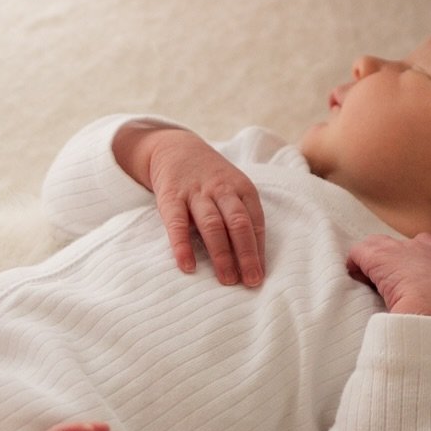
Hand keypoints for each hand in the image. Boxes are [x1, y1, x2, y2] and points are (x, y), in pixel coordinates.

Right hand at [142, 128, 265, 286]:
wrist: (175, 148)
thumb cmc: (211, 179)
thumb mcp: (232, 189)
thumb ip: (242, 217)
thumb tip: (253, 260)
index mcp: (242, 189)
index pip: (255, 222)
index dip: (258, 251)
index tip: (259, 277)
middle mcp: (222, 189)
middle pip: (238, 223)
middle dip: (246, 254)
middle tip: (249, 282)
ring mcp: (196, 192)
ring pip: (212, 224)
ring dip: (221, 253)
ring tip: (227, 279)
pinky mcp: (171, 196)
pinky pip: (177, 223)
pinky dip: (182, 245)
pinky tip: (187, 266)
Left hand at [347, 231, 430, 319]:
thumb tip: (418, 296)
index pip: (416, 246)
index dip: (402, 262)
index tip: (398, 280)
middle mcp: (416, 245)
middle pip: (391, 246)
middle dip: (383, 263)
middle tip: (383, 286)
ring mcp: (395, 248)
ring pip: (372, 247)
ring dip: (367, 265)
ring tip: (368, 286)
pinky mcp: (375, 254)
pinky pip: (357, 253)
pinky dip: (354, 267)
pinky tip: (358, 281)